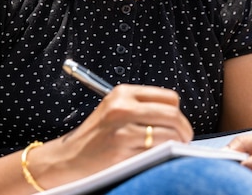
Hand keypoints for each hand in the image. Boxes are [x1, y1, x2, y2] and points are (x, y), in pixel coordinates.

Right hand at [31, 84, 193, 188]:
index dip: (178, 111)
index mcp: (123, 93)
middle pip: (172, 114)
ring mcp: (122, 128)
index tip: (178, 123)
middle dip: (184, 129)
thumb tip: (177, 117)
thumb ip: (141, 108)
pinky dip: (163, 154)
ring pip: (168, 133)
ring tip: (175, 149)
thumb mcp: (114, 111)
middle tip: (185, 139)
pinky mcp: (122, 149)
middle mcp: (123, 106)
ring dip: (177, 143)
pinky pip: (156, 150)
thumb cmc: (96, 137)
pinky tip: (159, 157)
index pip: (168, 97)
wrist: (66, 159)